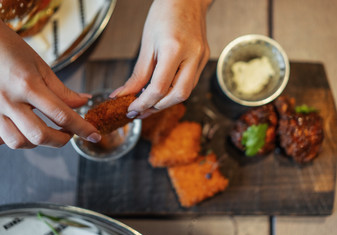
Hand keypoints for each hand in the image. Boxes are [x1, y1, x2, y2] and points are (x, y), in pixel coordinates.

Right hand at [0, 20, 100, 148]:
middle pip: (40, 135)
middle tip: (69, 132)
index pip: (62, 115)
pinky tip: (26, 130)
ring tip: (48, 131)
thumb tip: (84, 102)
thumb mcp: (40, 66)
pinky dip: (19, 139)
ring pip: (19, 142)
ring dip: (39, 142)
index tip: (95, 136)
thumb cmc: (10, 50)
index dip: (82, 128)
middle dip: (62, 140)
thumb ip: (62, 90)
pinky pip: (2, 138)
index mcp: (28, 85)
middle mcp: (10, 101)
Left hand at [110, 0, 210, 117]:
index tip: (131, 108)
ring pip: (186, 92)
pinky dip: (174, 91)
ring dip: (167, 101)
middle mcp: (192, 56)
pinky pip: (190, 83)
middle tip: (140, 110)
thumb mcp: (146, 43)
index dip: (143, 102)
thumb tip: (125, 93)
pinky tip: (163, 91)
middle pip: (178, 95)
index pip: (158, 87)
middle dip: (157, 107)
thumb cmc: (164, 14)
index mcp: (174, 49)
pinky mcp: (203, 60)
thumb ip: (138, 73)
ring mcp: (201, 59)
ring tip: (149, 102)